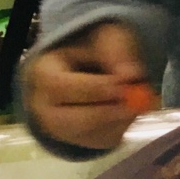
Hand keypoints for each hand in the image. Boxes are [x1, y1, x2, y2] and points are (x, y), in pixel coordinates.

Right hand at [25, 21, 156, 151]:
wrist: (92, 64)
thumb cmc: (95, 47)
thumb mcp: (107, 36)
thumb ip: (117, 52)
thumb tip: (131, 76)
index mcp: (42, 74)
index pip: (59, 87)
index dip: (93, 89)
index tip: (123, 84)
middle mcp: (44, 108)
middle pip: (72, 122)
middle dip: (109, 112)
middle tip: (138, 102)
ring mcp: (61, 130)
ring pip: (93, 134)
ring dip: (122, 117)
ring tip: (137, 93)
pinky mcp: (83, 142)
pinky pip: (106, 140)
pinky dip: (125, 125)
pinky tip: (128, 104)